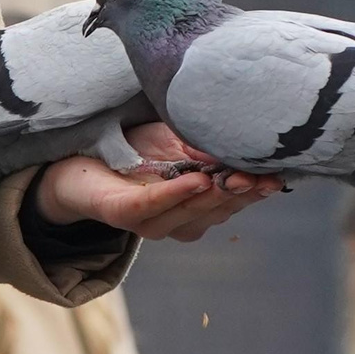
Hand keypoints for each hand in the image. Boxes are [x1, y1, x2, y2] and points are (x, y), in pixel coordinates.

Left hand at [33, 123, 282, 240]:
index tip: (278, 175)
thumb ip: (207, 147)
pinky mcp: (121, 213)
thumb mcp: (177, 144)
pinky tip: (194, 179)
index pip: (233, 200)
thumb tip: (245, 133)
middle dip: (239, 193)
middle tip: (261, 175)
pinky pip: (151, 205)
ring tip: (231, 176)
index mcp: (197, 205)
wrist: (76, 162)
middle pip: (216, 209)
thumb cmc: (133, 153)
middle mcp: (179, 220)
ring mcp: (150, 220)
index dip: (256, 190)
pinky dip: (174, 194)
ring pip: (189, 212)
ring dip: (212, 195)